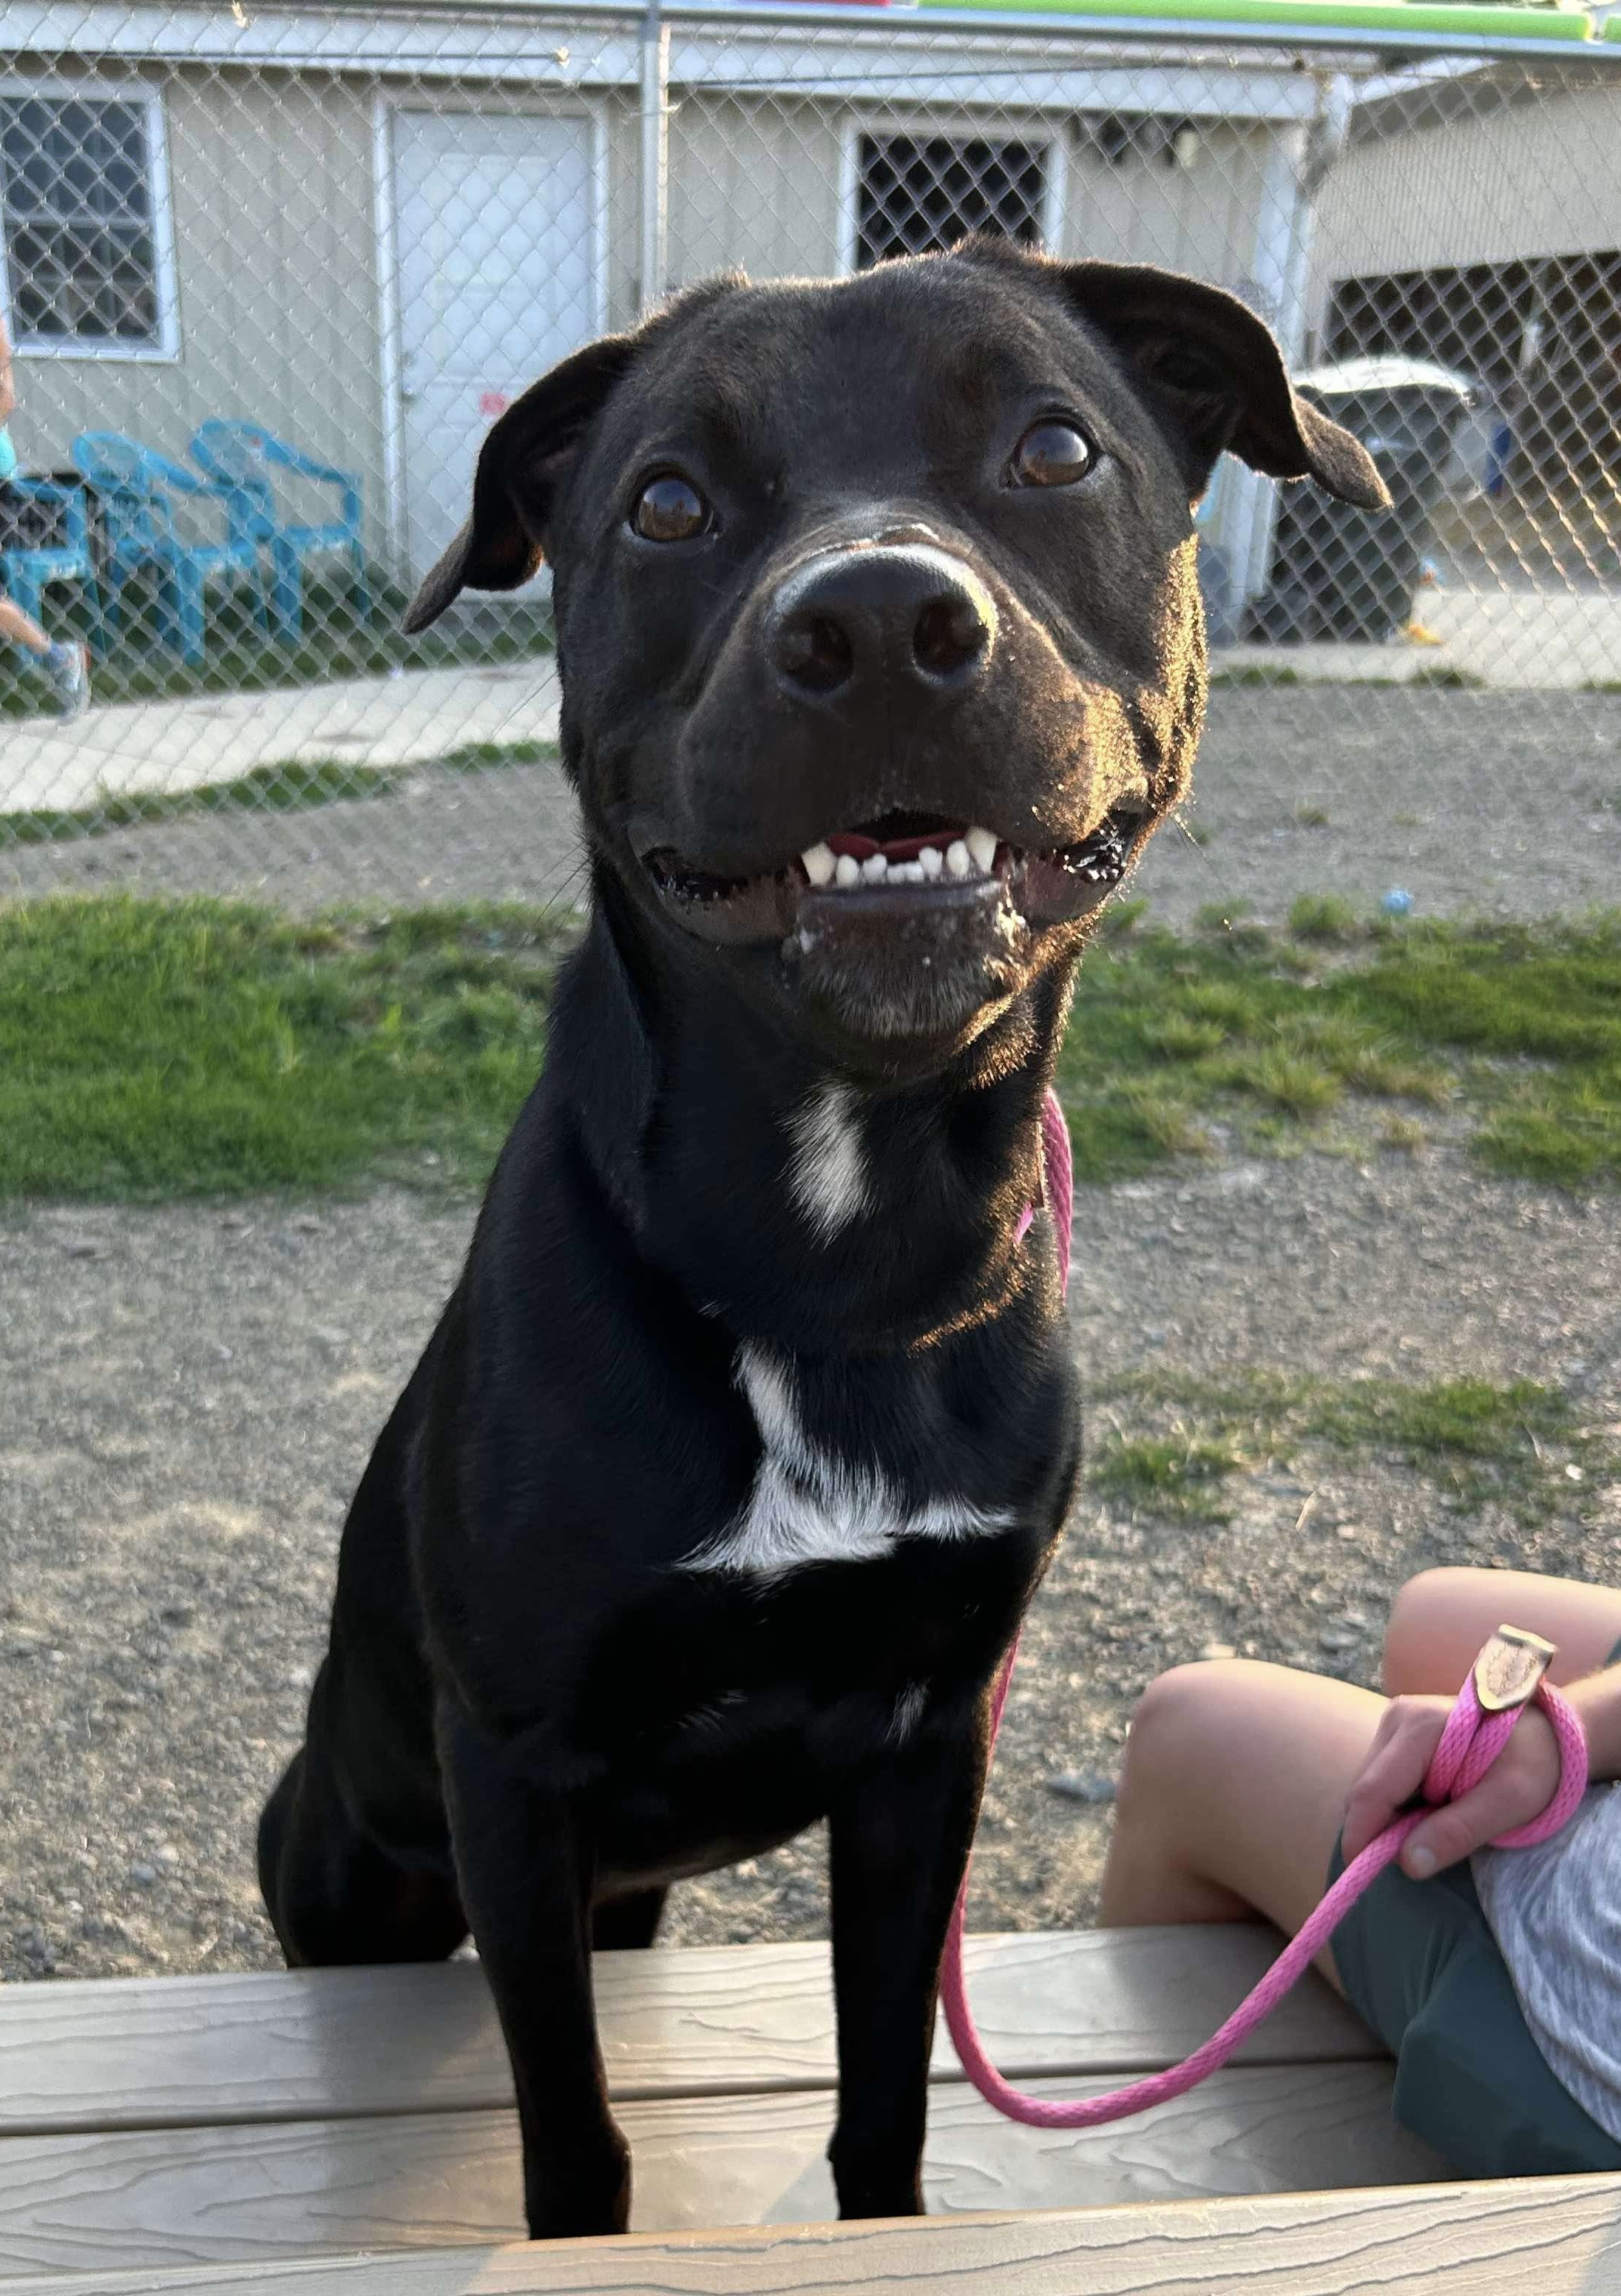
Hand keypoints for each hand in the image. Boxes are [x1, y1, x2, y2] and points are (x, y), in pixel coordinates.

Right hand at [1340, 1692, 1562, 1878]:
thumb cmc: (1536, 1763)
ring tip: (1436, 1826)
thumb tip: (1407, 1864)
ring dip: (1391, 1817)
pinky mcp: (1398, 1731)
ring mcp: (1396, 1721)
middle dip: (1380, 1829)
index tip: (1362, 1875)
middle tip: (1420, 1855)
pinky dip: (1398, 1804)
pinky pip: (1382, 1778)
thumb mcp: (1510, 1802)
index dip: (1361, 1836)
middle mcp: (1398, 1717)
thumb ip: (1458, 1831)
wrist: (1548, 1731)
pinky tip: (1431, 1808)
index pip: (1372, 1790)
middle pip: (1365, 1789)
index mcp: (1421, 1726)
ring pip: (1369, 1785)